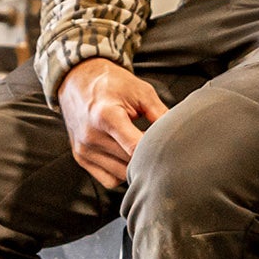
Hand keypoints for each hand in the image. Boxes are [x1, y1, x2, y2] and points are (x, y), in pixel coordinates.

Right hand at [58, 58, 168, 187]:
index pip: (136, 148)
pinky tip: (127, 157)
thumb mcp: (141, 92)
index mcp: (106, 116)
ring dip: (135, 168)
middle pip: (129, 164)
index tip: (169, 150)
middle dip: (148, 159)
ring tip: (141, 149)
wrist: (78, 79)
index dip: (156, 152)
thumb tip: (181, 134)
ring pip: (120, 175)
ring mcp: (84, 150)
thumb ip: (161, 115)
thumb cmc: (112, 83)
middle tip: (159, 147)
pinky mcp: (80, 158)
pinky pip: (108, 179)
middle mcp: (91, 136)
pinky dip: (121, 173)